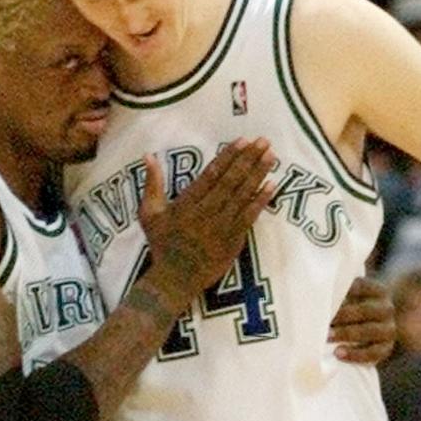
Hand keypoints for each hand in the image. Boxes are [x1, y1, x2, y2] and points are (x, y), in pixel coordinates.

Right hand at [139, 138, 276, 300]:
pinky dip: (261, 201)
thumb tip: (148, 155)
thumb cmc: (162, 244)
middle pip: (231, 181)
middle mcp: (206, 211)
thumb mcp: (149, 213)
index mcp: (187, 203)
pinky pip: (249, 216)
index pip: (211, 174)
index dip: (228, 156)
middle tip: (263, 141)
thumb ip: (152, 183)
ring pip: (243, 195)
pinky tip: (272, 186)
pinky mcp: (234, 240)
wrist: (175, 279)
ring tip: (271, 156)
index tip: (242, 141)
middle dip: (249, 159)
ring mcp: (222, 226)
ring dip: (258, 174)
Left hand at [330, 277, 395, 362]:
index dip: (343, 291)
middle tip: (322, 321)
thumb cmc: (353, 307)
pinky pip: (373, 353)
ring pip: (369, 331)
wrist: (374, 325)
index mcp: (378, 290)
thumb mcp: (350, 296)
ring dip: (346, 334)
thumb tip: (315, 298)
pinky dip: (355, 354)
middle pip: (364, 310)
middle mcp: (387, 309)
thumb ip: (338, 294)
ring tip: (327, 337)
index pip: (361, 286)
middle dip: (341, 315)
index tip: (325, 296)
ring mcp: (389, 329)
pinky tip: (338, 353)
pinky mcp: (386, 348)